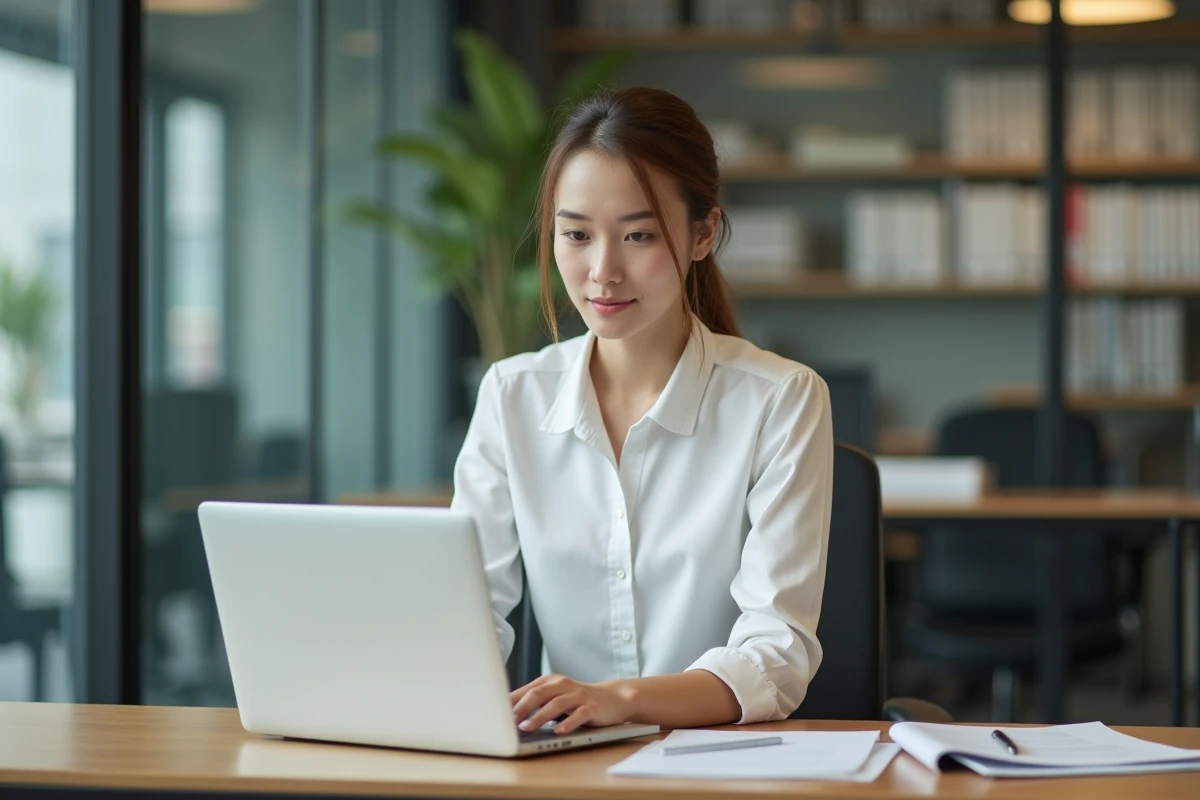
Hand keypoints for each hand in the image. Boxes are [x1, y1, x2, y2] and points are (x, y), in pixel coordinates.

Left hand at [510, 674, 631, 734]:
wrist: (612, 698)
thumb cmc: (577, 700)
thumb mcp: (555, 697)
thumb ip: (535, 702)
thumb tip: (507, 715)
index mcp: (550, 681)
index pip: (526, 690)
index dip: (511, 702)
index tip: (496, 715)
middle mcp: (562, 685)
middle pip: (538, 693)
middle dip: (521, 708)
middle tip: (507, 722)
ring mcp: (578, 695)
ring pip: (556, 704)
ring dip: (539, 716)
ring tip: (526, 728)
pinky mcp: (591, 707)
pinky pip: (578, 715)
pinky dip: (567, 723)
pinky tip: (559, 731)